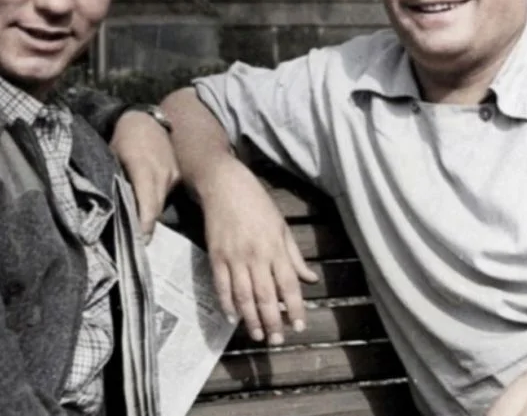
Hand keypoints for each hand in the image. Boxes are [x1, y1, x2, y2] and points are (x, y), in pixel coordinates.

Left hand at [110, 110, 179, 241]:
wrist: (145, 120)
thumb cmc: (122, 139)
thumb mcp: (111, 157)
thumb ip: (113, 182)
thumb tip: (109, 210)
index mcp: (143, 168)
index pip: (147, 205)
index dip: (144, 226)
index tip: (138, 244)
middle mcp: (162, 173)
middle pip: (156, 209)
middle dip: (146, 227)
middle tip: (135, 246)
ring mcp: (173, 174)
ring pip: (161, 203)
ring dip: (150, 216)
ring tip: (138, 229)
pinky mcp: (177, 175)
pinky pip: (166, 195)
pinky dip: (155, 203)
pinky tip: (146, 208)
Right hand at [200, 156, 317, 344]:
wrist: (224, 185)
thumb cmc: (257, 203)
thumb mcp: (282, 226)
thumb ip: (294, 256)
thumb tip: (311, 279)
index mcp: (275, 247)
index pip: (289, 284)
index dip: (295, 307)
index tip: (300, 326)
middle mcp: (256, 255)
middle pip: (266, 295)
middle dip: (273, 321)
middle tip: (277, 341)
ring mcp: (234, 256)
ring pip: (243, 295)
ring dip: (251, 319)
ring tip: (257, 335)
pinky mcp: (215, 255)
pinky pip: (221, 285)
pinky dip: (226, 303)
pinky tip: (232, 317)